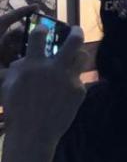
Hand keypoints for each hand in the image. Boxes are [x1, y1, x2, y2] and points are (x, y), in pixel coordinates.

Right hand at [0, 22, 85, 149]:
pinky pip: (80, 78)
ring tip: (74, 55)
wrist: (33, 133)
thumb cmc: (15, 110)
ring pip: (82, 56)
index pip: (40, 35)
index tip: (45, 28)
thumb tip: (24, 57)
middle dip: (76, 31)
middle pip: (74, 40)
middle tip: (75, 30)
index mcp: (33, 65)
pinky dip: (74, 79)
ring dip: (78, 54)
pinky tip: (67, 87)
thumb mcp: (8, 86)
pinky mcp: (79, 90)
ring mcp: (69, 79)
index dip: (42, 28)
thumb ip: (17, 68)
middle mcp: (53, 68)